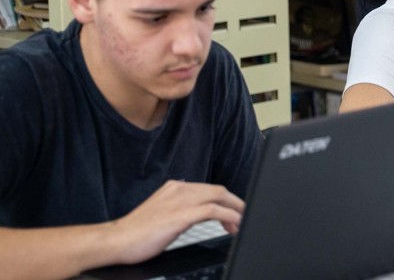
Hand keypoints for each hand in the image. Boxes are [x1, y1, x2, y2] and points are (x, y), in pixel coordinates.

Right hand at [107, 180, 244, 265]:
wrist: (115, 240)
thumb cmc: (136, 232)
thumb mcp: (163, 213)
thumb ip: (180, 209)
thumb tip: (197, 216)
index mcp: (175, 187)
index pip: (208, 189)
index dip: (225, 201)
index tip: (233, 212)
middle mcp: (179, 189)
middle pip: (218, 190)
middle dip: (235, 203)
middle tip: (244, 217)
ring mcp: (181, 200)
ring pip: (219, 196)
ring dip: (235, 210)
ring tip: (242, 222)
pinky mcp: (181, 214)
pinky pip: (214, 211)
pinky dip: (229, 216)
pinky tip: (234, 225)